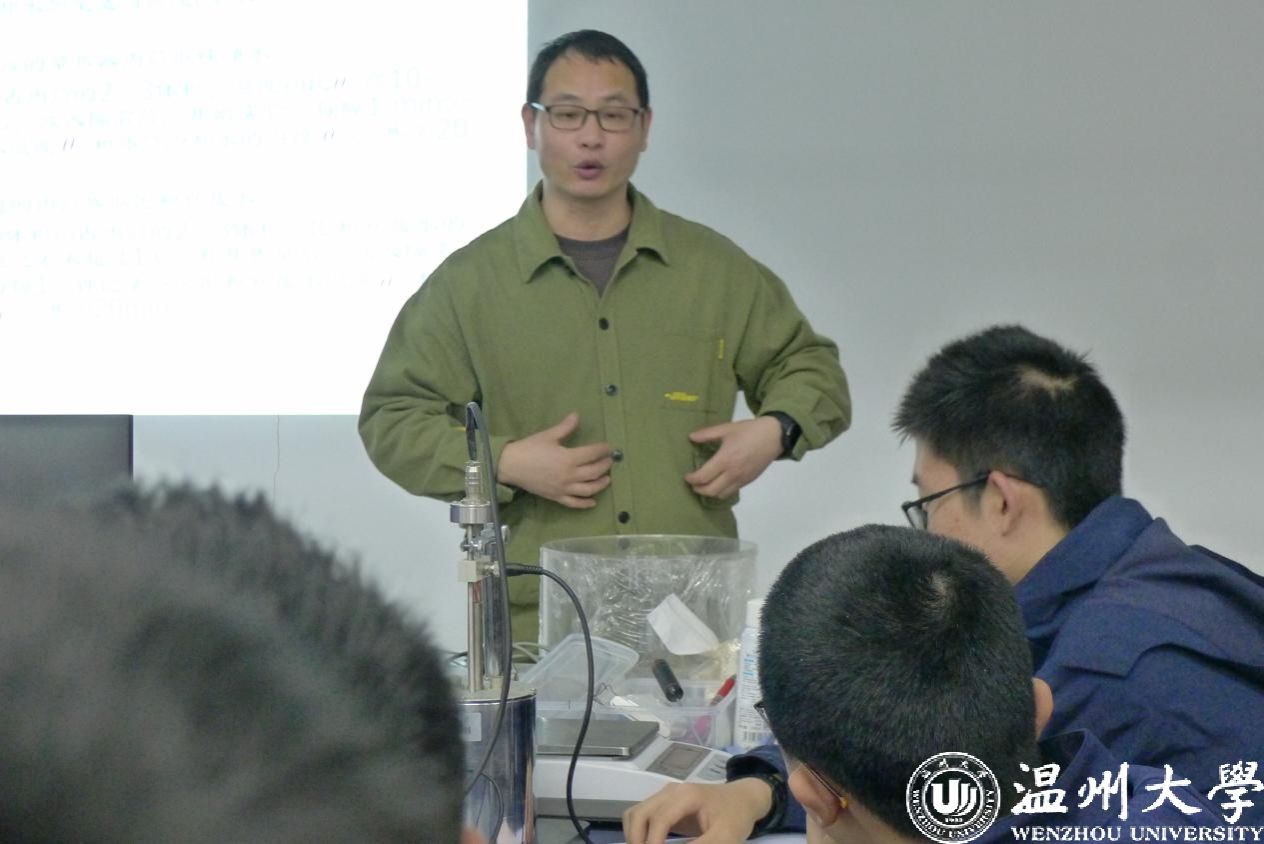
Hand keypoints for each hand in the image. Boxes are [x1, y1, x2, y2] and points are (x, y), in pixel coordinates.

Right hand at [497, 413, 611, 507]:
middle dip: (605, 466)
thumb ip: (565, 427)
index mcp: (568, 458)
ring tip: (607, 479)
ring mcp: (564, 488)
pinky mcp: (557, 497)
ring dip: (600, 484)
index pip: (592, 454)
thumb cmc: (529, 448)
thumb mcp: (548, 435)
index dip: (602, 449)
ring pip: (588, 489)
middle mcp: (569, 475)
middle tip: (610, 460)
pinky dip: (585, 503)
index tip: (608, 447)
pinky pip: (574, 503)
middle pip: (594, 472)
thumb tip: (577, 415)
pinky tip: (593, 501)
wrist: (511, 466)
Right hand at [622, 780, 772, 843]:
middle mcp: (671, 791)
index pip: (659, 819)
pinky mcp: (664, 802)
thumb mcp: (725, 838)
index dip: (652, 842)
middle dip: (637, 840)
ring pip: (635, 813)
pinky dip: (638, 831)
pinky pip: (641, 814)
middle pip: (640, 813)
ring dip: (634, 835)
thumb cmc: (735, 817)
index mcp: (686, 795)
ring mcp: (665, 795)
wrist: (743, 799)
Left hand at [683, 417, 782, 499]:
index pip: (703, 477)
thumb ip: (707, 434)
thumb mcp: (726, 429)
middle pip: (710, 491)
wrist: (773, 436)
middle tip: (693, 483)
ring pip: (721, 495)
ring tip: (704, 484)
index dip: (691, 479)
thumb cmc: (749, 431)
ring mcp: (741, 479)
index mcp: (725, 460)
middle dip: (698, 489)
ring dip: (710, 493)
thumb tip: (691, 437)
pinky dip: (722, 491)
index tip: (687, 476)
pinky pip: (732, 492)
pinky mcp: (748, 481)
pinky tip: (719, 483)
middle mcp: (732, 473)